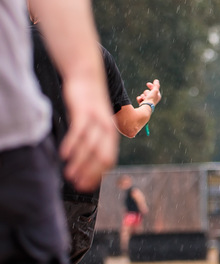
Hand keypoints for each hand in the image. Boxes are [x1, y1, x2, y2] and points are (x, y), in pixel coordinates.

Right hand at [59, 76, 118, 191]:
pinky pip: (79, 131)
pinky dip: (72, 145)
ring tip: (69, 175)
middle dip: (90, 173)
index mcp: (111, 134)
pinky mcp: (84, 111)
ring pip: (90, 146)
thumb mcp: (94, 121)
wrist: (87, 77)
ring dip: (80, 163)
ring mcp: (96, 120)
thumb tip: (84, 157)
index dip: (97, 175)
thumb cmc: (89, 103)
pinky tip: (64, 155)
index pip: (108, 160)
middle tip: (78, 185)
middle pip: (101, 157)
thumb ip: (91, 138)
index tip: (86, 186)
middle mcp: (107, 128)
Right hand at [137, 78, 160, 106]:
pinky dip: (139, 99)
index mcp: (157, 96)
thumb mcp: (155, 90)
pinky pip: (139, 98)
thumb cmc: (151, 99)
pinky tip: (141, 101)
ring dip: (143, 96)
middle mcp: (153, 99)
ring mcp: (147, 101)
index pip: (154, 89)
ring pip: (143, 94)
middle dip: (146, 92)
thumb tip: (156, 80)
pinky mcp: (143, 104)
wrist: (146, 107)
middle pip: (147, 91)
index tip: (147, 84)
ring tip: (144, 99)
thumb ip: (156, 85)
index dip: (151, 86)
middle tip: (147, 95)